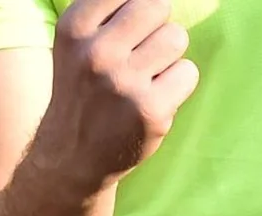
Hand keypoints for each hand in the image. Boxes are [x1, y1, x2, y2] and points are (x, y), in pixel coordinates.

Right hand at [32, 0, 198, 186]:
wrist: (73, 154)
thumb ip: (107, 9)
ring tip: (147, 74)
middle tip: (143, 49)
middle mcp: (96, 53)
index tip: (129, 28)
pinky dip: (178, 83)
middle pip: (156, 5)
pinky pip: (188, 71)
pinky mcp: (151, 110)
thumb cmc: (85, 87)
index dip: (134, 6)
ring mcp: (124, 83)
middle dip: (156, 24)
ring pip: (176, 37)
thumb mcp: (77, 41)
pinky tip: (155, 96)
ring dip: (169, 53)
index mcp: (74, 27)